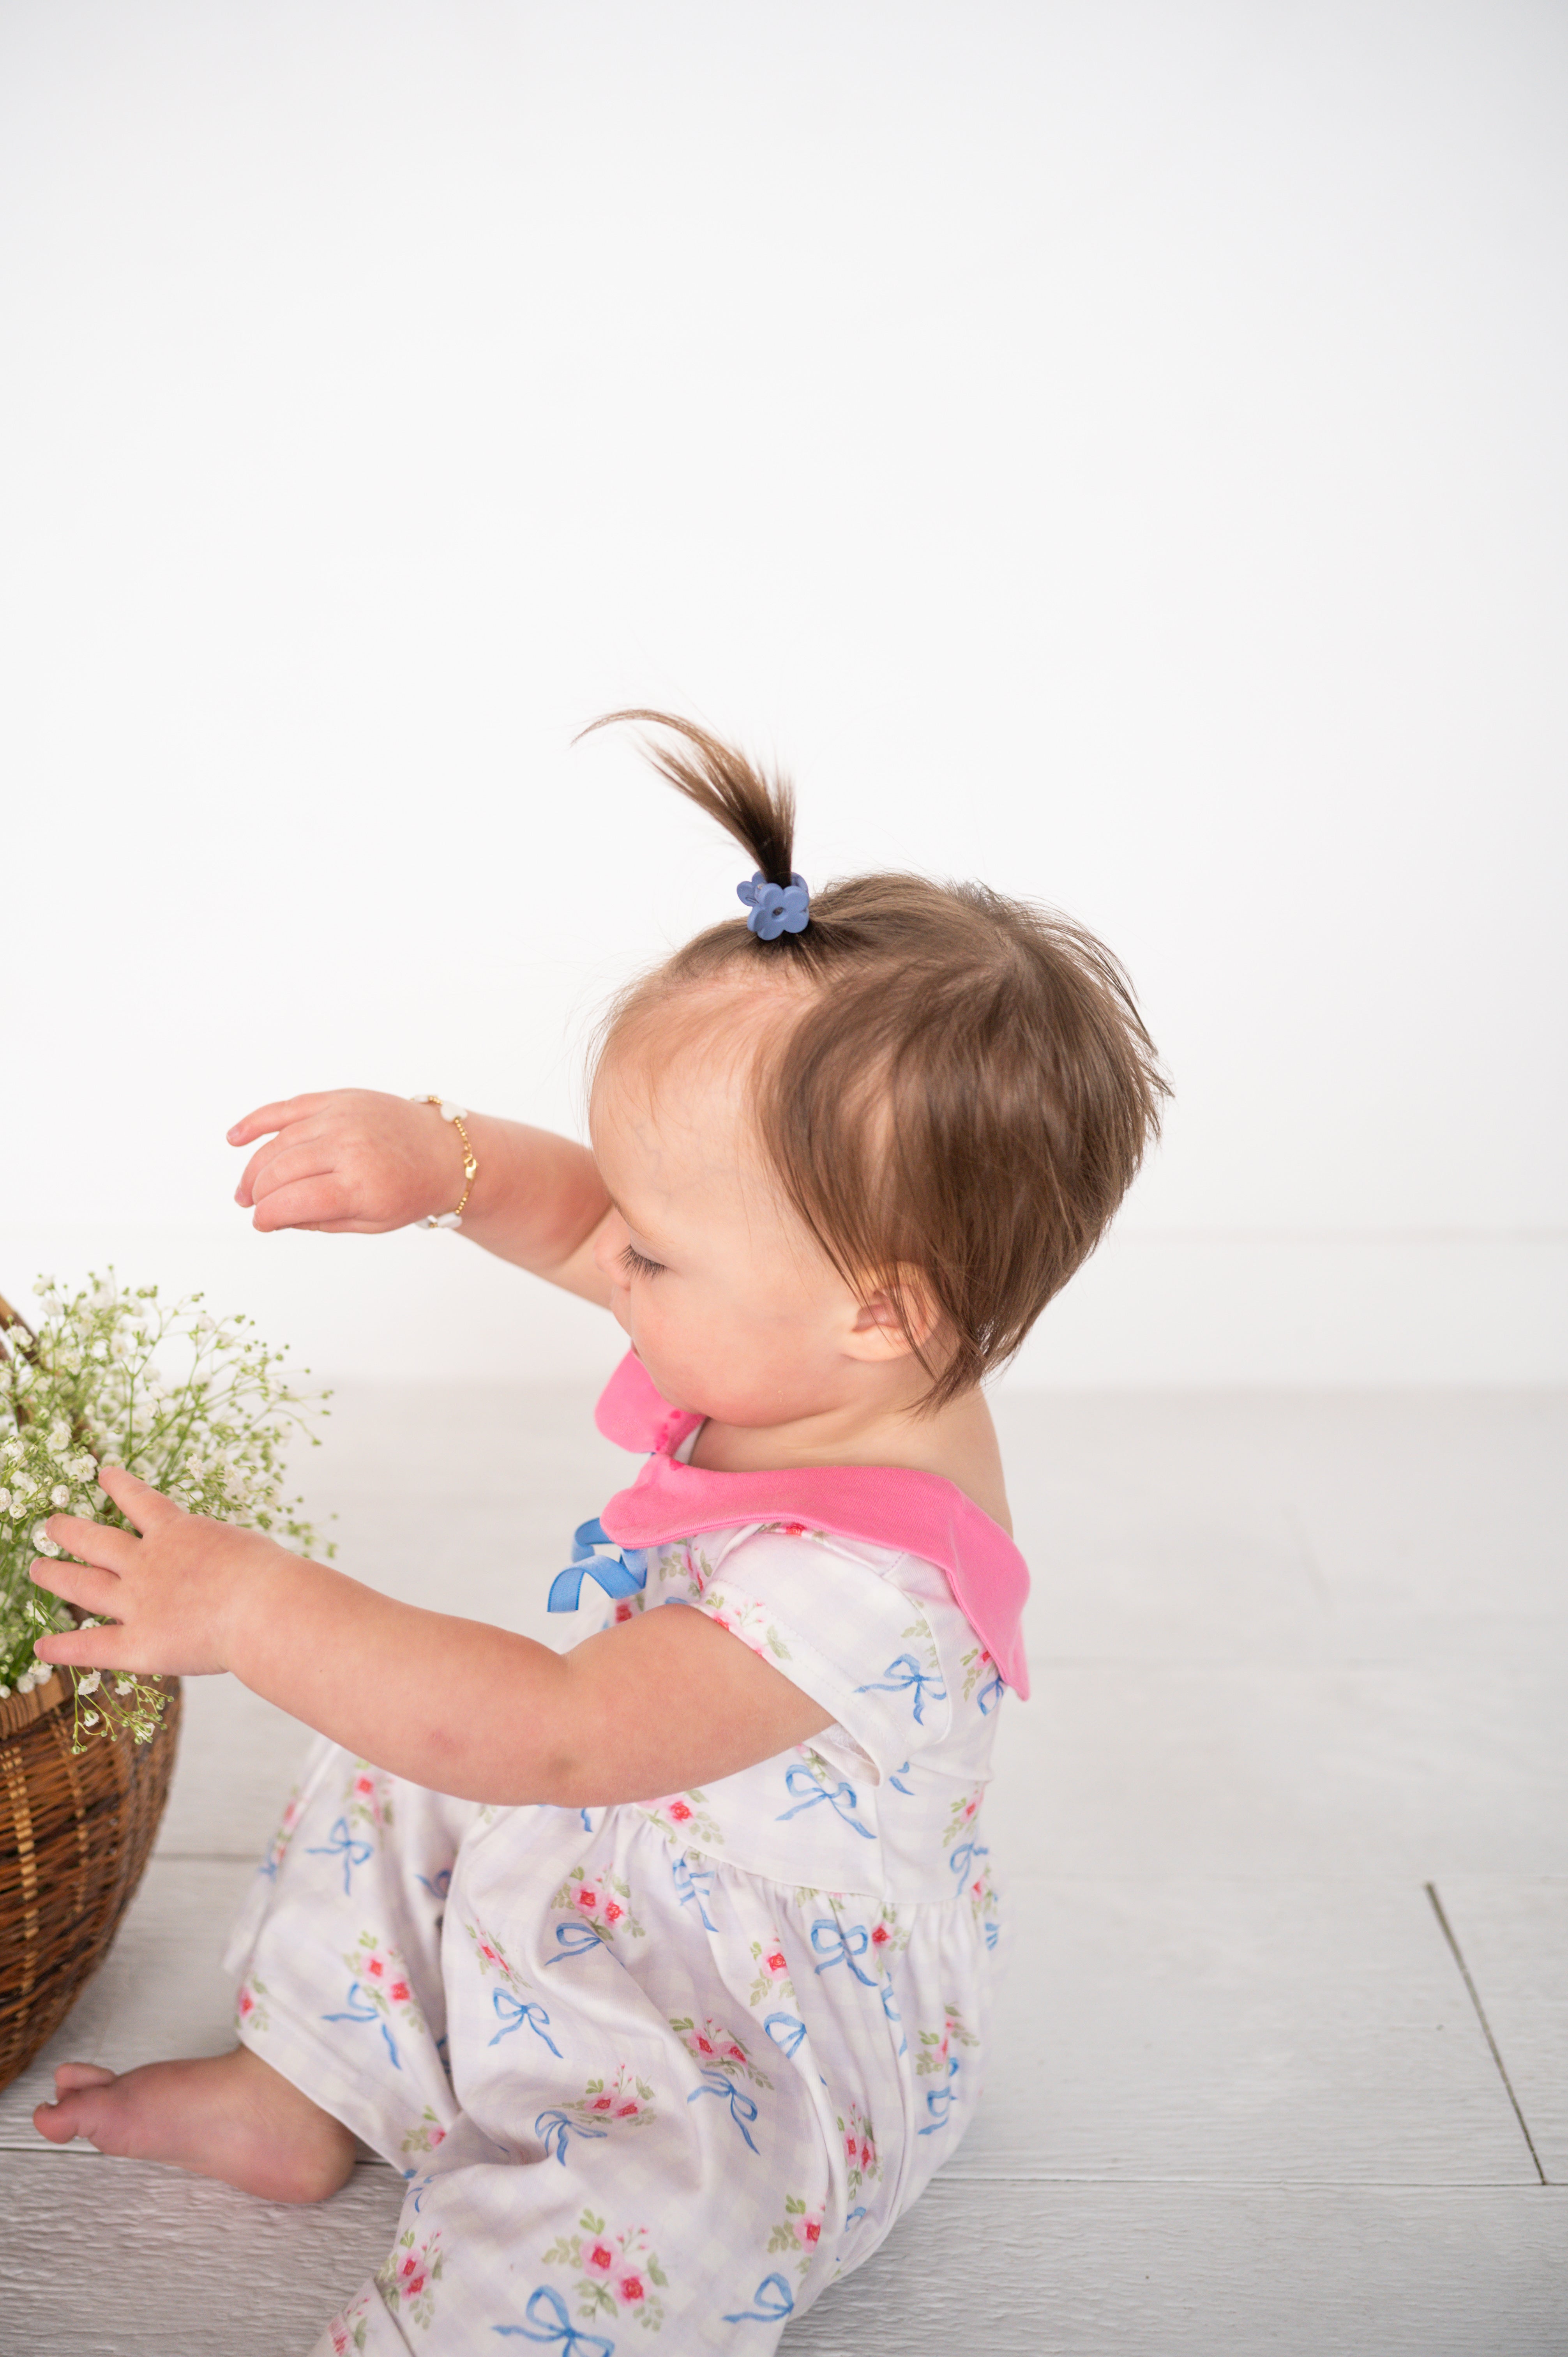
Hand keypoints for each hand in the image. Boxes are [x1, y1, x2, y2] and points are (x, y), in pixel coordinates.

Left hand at [30, 1466, 286, 1678]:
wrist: (264, 1608)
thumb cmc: (270, 1576)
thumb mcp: (245, 1549)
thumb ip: (221, 1556)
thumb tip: (222, 1569)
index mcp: (178, 1533)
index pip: (140, 1500)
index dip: (121, 1485)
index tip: (103, 1473)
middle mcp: (148, 1563)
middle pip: (97, 1542)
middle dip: (70, 1531)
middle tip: (49, 1525)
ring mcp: (138, 1603)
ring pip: (85, 1585)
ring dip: (56, 1576)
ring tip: (36, 1569)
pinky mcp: (140, 1644)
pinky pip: (94, 1647)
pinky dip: (65, 1648)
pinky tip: (40, 1646)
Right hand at [228, 1089, 463, 1233]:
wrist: (446, 1152)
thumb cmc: (410, 1192)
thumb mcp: (371, 1222)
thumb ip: (320, 1221)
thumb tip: (273, 1218)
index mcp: (360, 1185)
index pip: (292, 1202)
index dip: (267, 1217)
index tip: (261, 1224)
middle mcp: (349, 1147)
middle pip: (280, 1171)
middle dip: (258, 1193)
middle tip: (251, 1206)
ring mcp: (342, 1117)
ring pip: (279, 1142)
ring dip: (255, 1167)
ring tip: (246, 1189)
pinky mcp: (339, 1098)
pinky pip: (287, 1108)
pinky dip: (258, 1122)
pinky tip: (235, 1138)